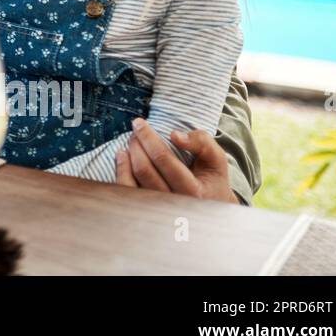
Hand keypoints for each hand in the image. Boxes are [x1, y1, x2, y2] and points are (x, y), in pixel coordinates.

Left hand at [115, 117, 237, 203]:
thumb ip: (201, 142)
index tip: (139, 124)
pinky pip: (125, 192)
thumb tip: (175, 136)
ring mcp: (157, 211)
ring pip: (131, 183)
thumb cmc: (211, 180)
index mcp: (193, 192)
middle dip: (136, 145)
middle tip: (135, 132)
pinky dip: (120, 171)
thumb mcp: (215, 159)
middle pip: (144, 170)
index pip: (163, 160)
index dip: (148, 138)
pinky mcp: (144, 211)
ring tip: (130, 142)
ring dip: (126, 157)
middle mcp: (173, 205)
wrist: (212, 211)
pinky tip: (122, 157)